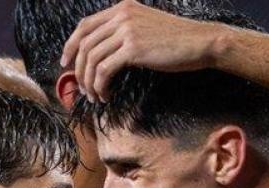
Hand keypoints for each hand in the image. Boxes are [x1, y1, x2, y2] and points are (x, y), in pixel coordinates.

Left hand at [61, 0, 223, 101]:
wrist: (201, 42)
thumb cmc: (178, 41)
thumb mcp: (147, 28)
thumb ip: (126, 33)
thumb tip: (107, 53)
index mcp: (122, 9)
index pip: (84, 25)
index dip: (71, 45)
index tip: (67, 64)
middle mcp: (121, 15)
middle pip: (84, 44)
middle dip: (78, 70)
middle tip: (82, 89)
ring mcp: (127, 30)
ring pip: (92, 59)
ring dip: (90, 82)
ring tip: (95, 97)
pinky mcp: (134, 49)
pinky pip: (105, 70)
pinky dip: (101, 85)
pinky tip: (106, 95)